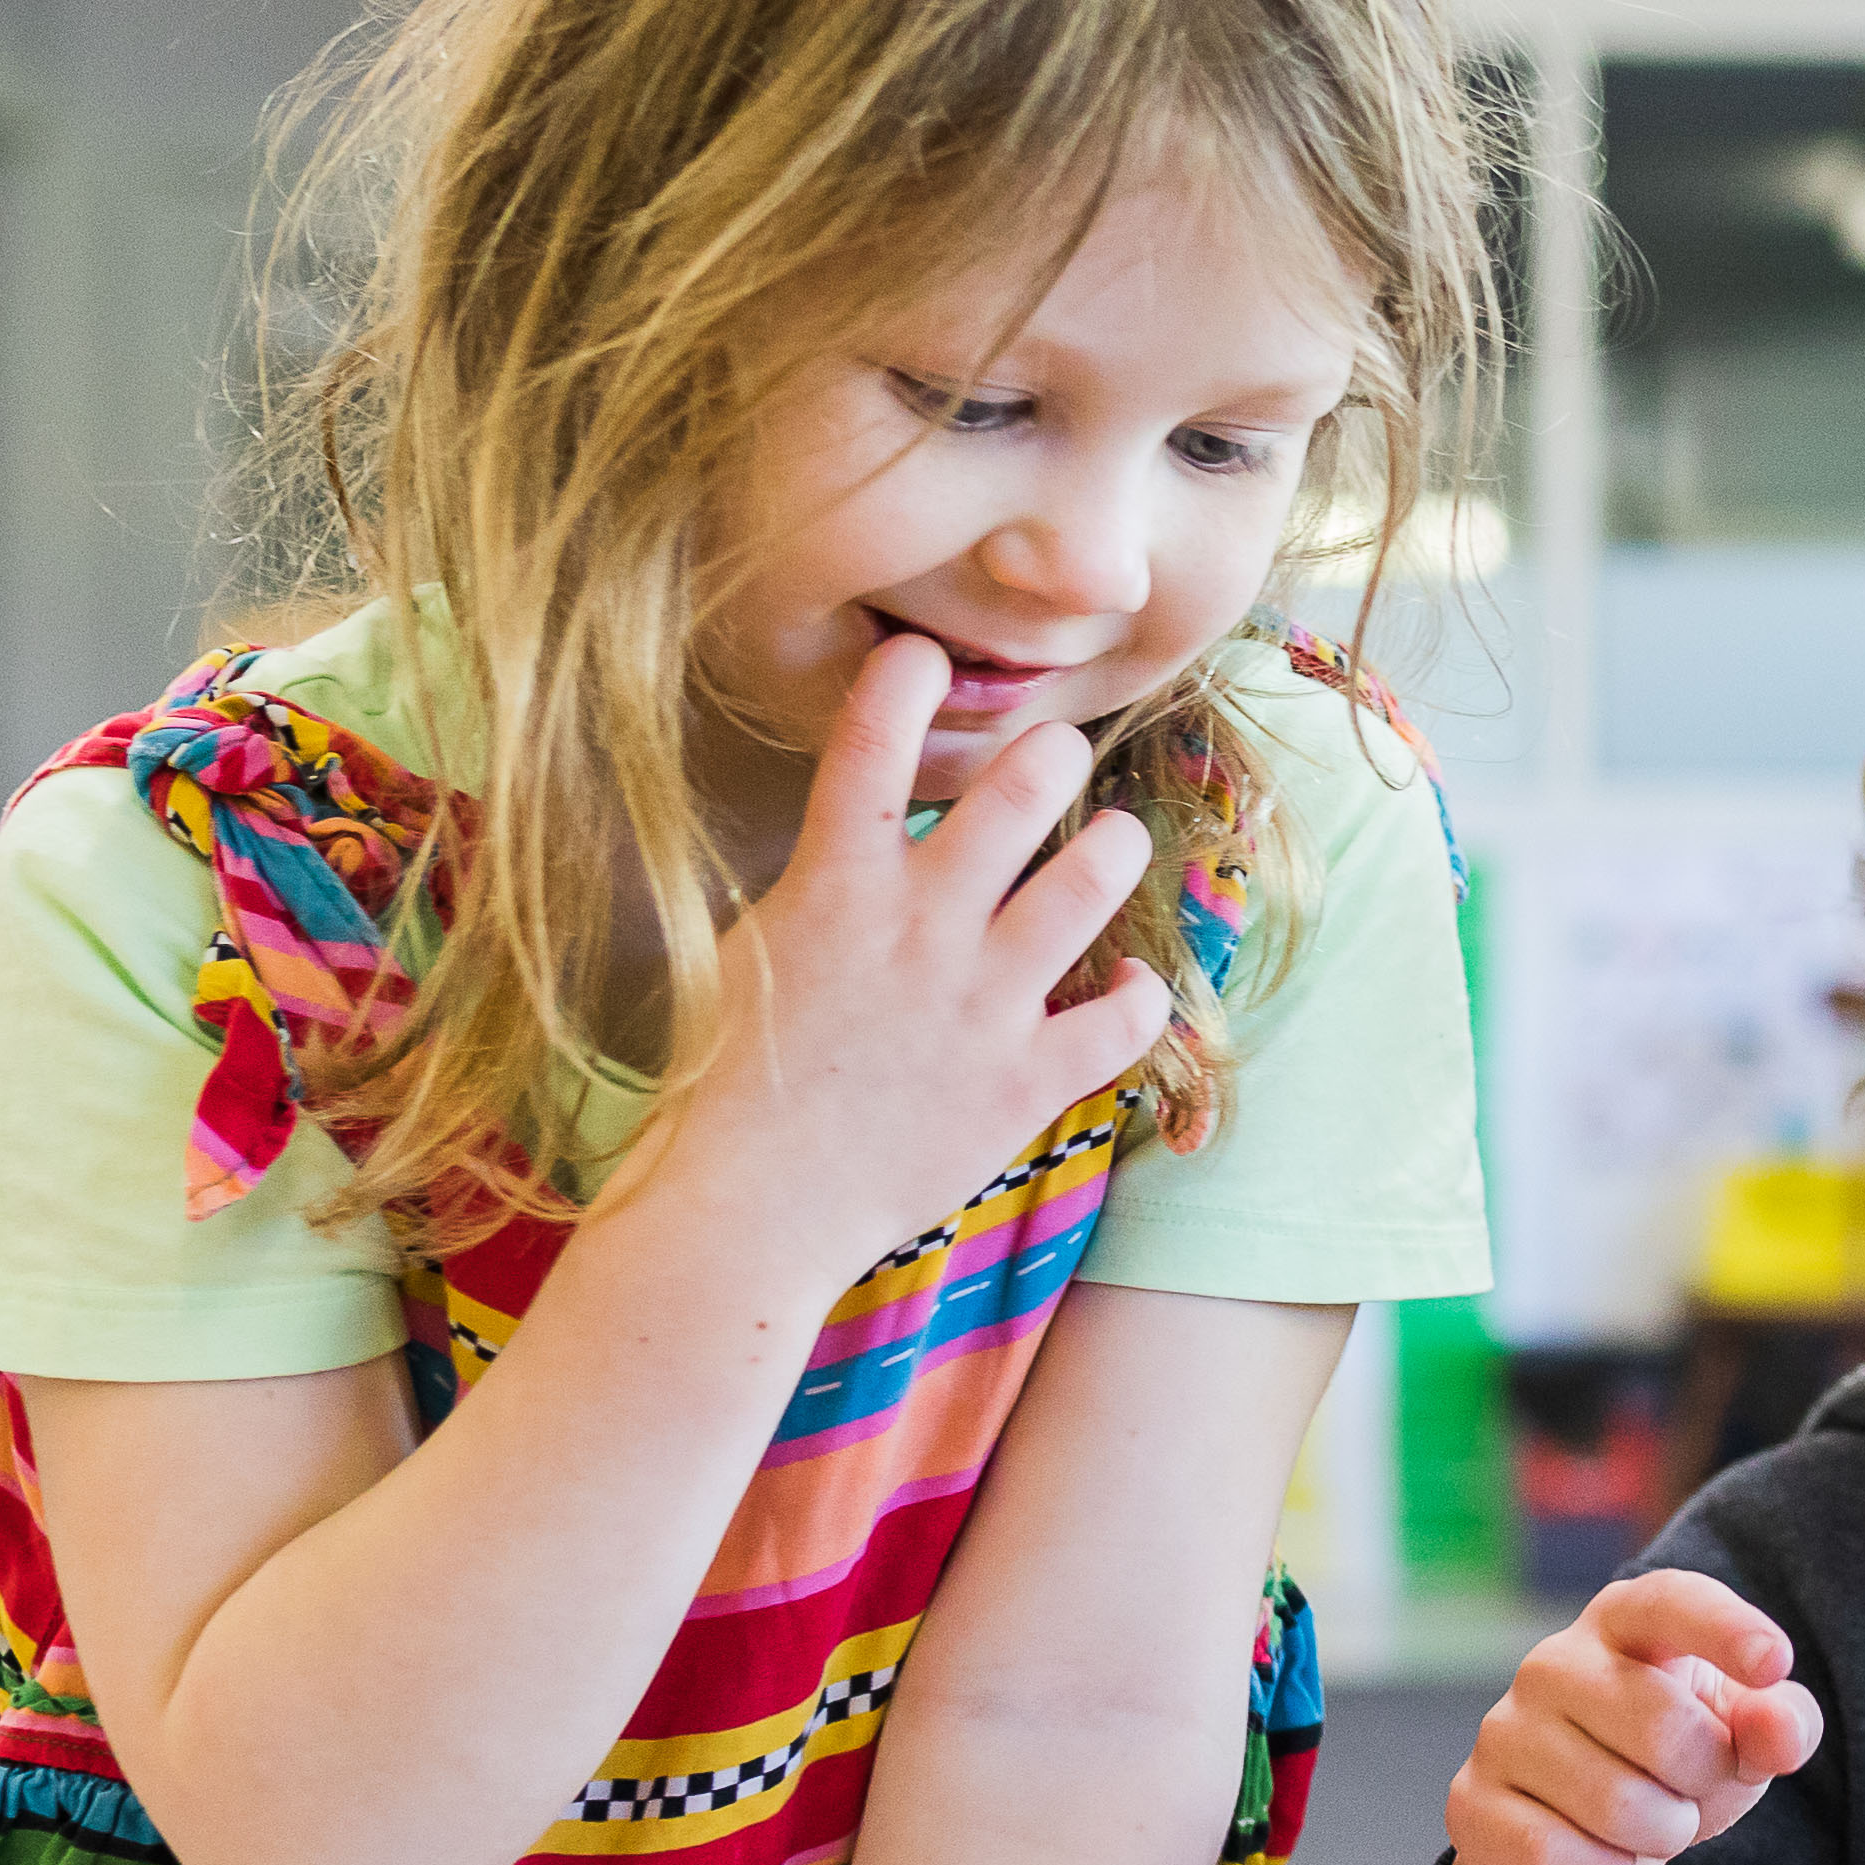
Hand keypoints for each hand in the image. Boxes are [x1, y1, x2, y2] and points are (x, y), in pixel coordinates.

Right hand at [673, 631, 1169, 1282]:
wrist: (749, 1208)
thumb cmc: (728, 1083)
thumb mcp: (755, 954)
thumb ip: (821, 889)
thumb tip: (861, 841)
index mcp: (835, 885)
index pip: (872, 743)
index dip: (906, 681)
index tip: (926, 656)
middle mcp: (921, 925)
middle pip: (1019, 789)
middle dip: (1050, 753)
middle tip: (1054, 756)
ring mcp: (983, 1001)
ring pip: (1090, 881)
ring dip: (1114, 846)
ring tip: (1114, 840)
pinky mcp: (1027, 1080)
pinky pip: (1120, 1020)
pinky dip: (1136, 993)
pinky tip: (1126, 980)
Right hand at [1440, 1567, 1826, 1864]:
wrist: (1579, 1851)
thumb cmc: (1673, 1768)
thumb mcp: (1742, 1743)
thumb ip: (1781, 1726)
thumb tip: (1781, 1730)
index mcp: (1627, 1622)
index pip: (1672, 1602)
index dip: (1725, 1628)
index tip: (1775, 1663)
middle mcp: (1555, 1662)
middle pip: (1663, 1724)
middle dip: (1703, 1778)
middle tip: (1690, 1788)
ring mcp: (1503, 1730)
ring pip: (1617, 1803)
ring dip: (1660, 1833)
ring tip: (1648, 1823)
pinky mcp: (1471, 1801)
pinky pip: (1555, 1854)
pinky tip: (1601, 1858)